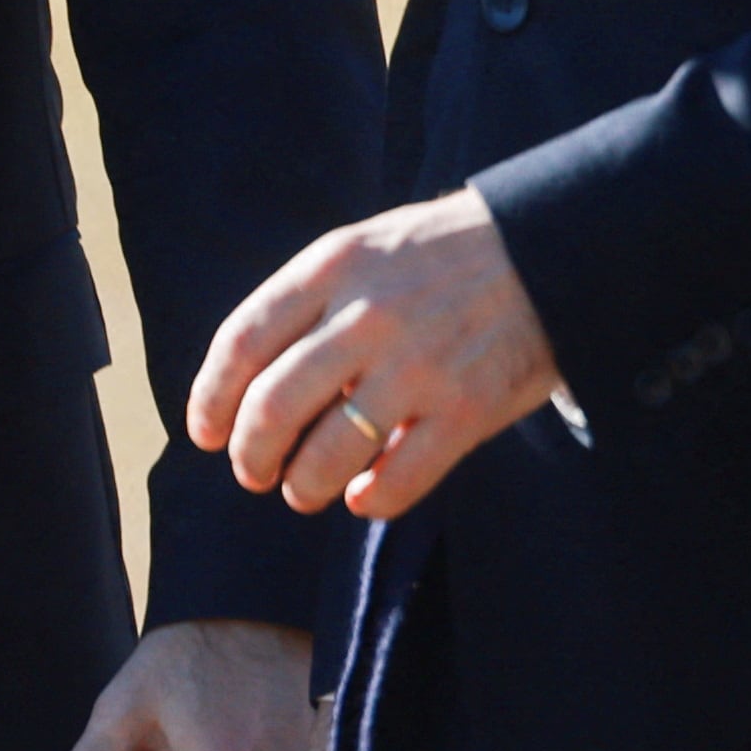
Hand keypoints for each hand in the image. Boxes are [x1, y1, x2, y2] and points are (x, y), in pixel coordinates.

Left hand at [188, 188, 560, 521]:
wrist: (545, 249)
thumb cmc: (438, 256)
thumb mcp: (362, 249)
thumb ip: (307, 303)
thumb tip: (244, 385)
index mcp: (333, 267)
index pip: (242, 342)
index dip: (211, 398)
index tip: (206, 432)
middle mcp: (368, 316)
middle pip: (273, 406)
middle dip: (250, 454)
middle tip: (252, 472)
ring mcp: (419, 366)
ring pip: (328, 454)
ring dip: (303, 486)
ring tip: (303, 490)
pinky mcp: (468, 410)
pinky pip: (397, 480)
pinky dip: (370, 501)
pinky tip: (362, 496)